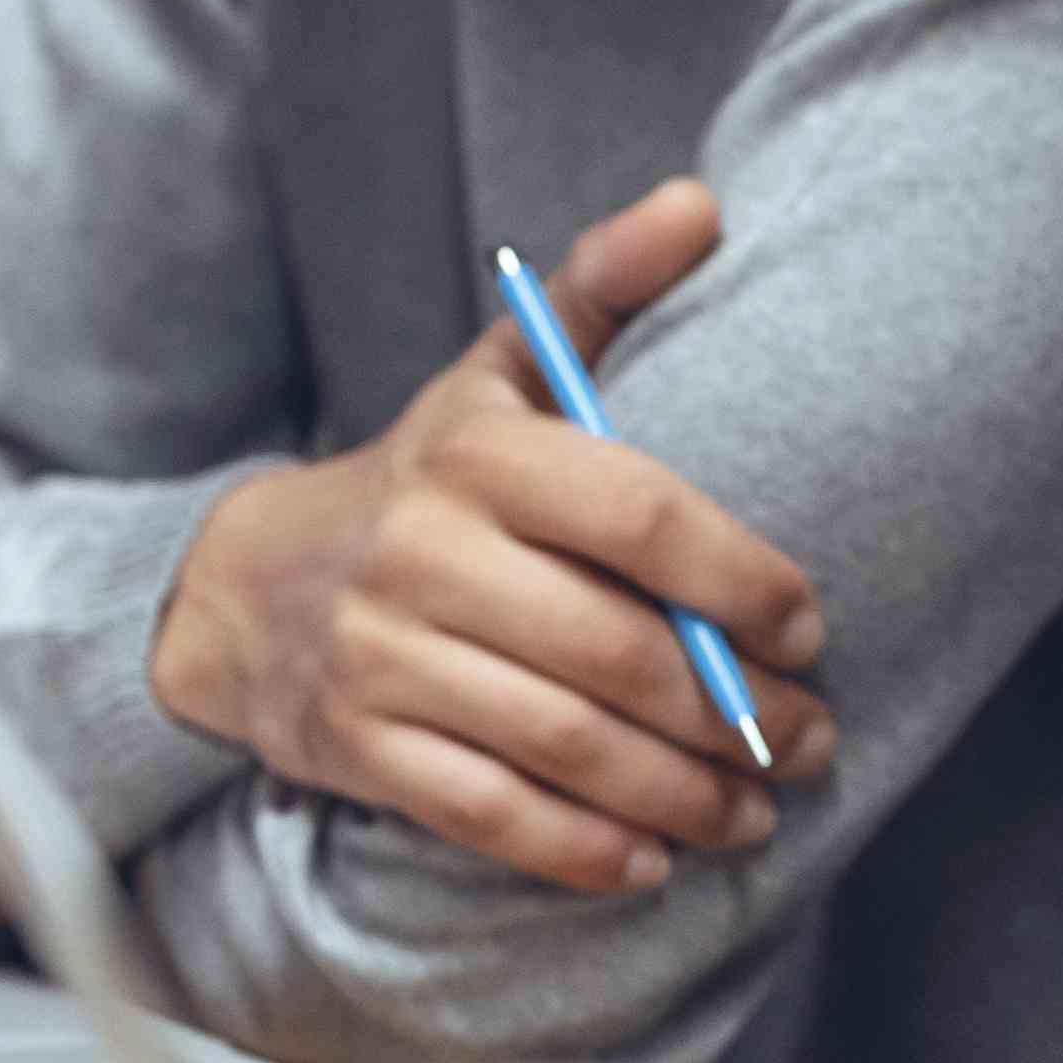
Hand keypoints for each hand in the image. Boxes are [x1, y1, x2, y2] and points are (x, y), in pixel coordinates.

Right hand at [140, 173, 834, 894]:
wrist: (246, 583)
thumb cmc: (430, 476)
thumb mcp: (498, 373)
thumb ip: (601, 292)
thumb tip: (701, 202)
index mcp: (480, 454)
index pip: (639, 516)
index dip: (742, 579)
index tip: (813, 630)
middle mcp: (425, 552)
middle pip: (618, 650)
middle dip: (737, 711)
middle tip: (816, 741)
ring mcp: (384, 655)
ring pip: (566, 744)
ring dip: (683, 792)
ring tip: (759, 811)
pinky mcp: (357, 747)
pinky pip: (488, 814)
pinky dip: (582, 849)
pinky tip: (655, 860)